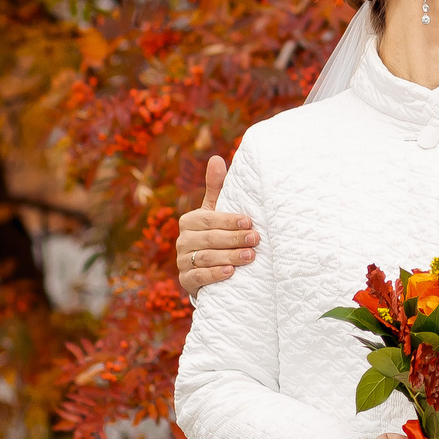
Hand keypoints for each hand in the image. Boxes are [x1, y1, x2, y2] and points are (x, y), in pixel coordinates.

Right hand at [176, 156, 258, 295]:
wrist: (206, 269)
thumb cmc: (215, 233)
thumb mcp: (215, 211)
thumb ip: (216, 187)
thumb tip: (216, 158)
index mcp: (189, 221)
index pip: (209, 219)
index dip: (229, 220)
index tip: (249, 222)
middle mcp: (183, 240)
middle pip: (209, 239)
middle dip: (234, 239)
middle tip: (256, 239)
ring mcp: (182, 261)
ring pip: (205, 258)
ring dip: (229, 257)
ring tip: (250, 256)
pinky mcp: (185, 281)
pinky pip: (198, 277)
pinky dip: (214, 274)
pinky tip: (230, 273)